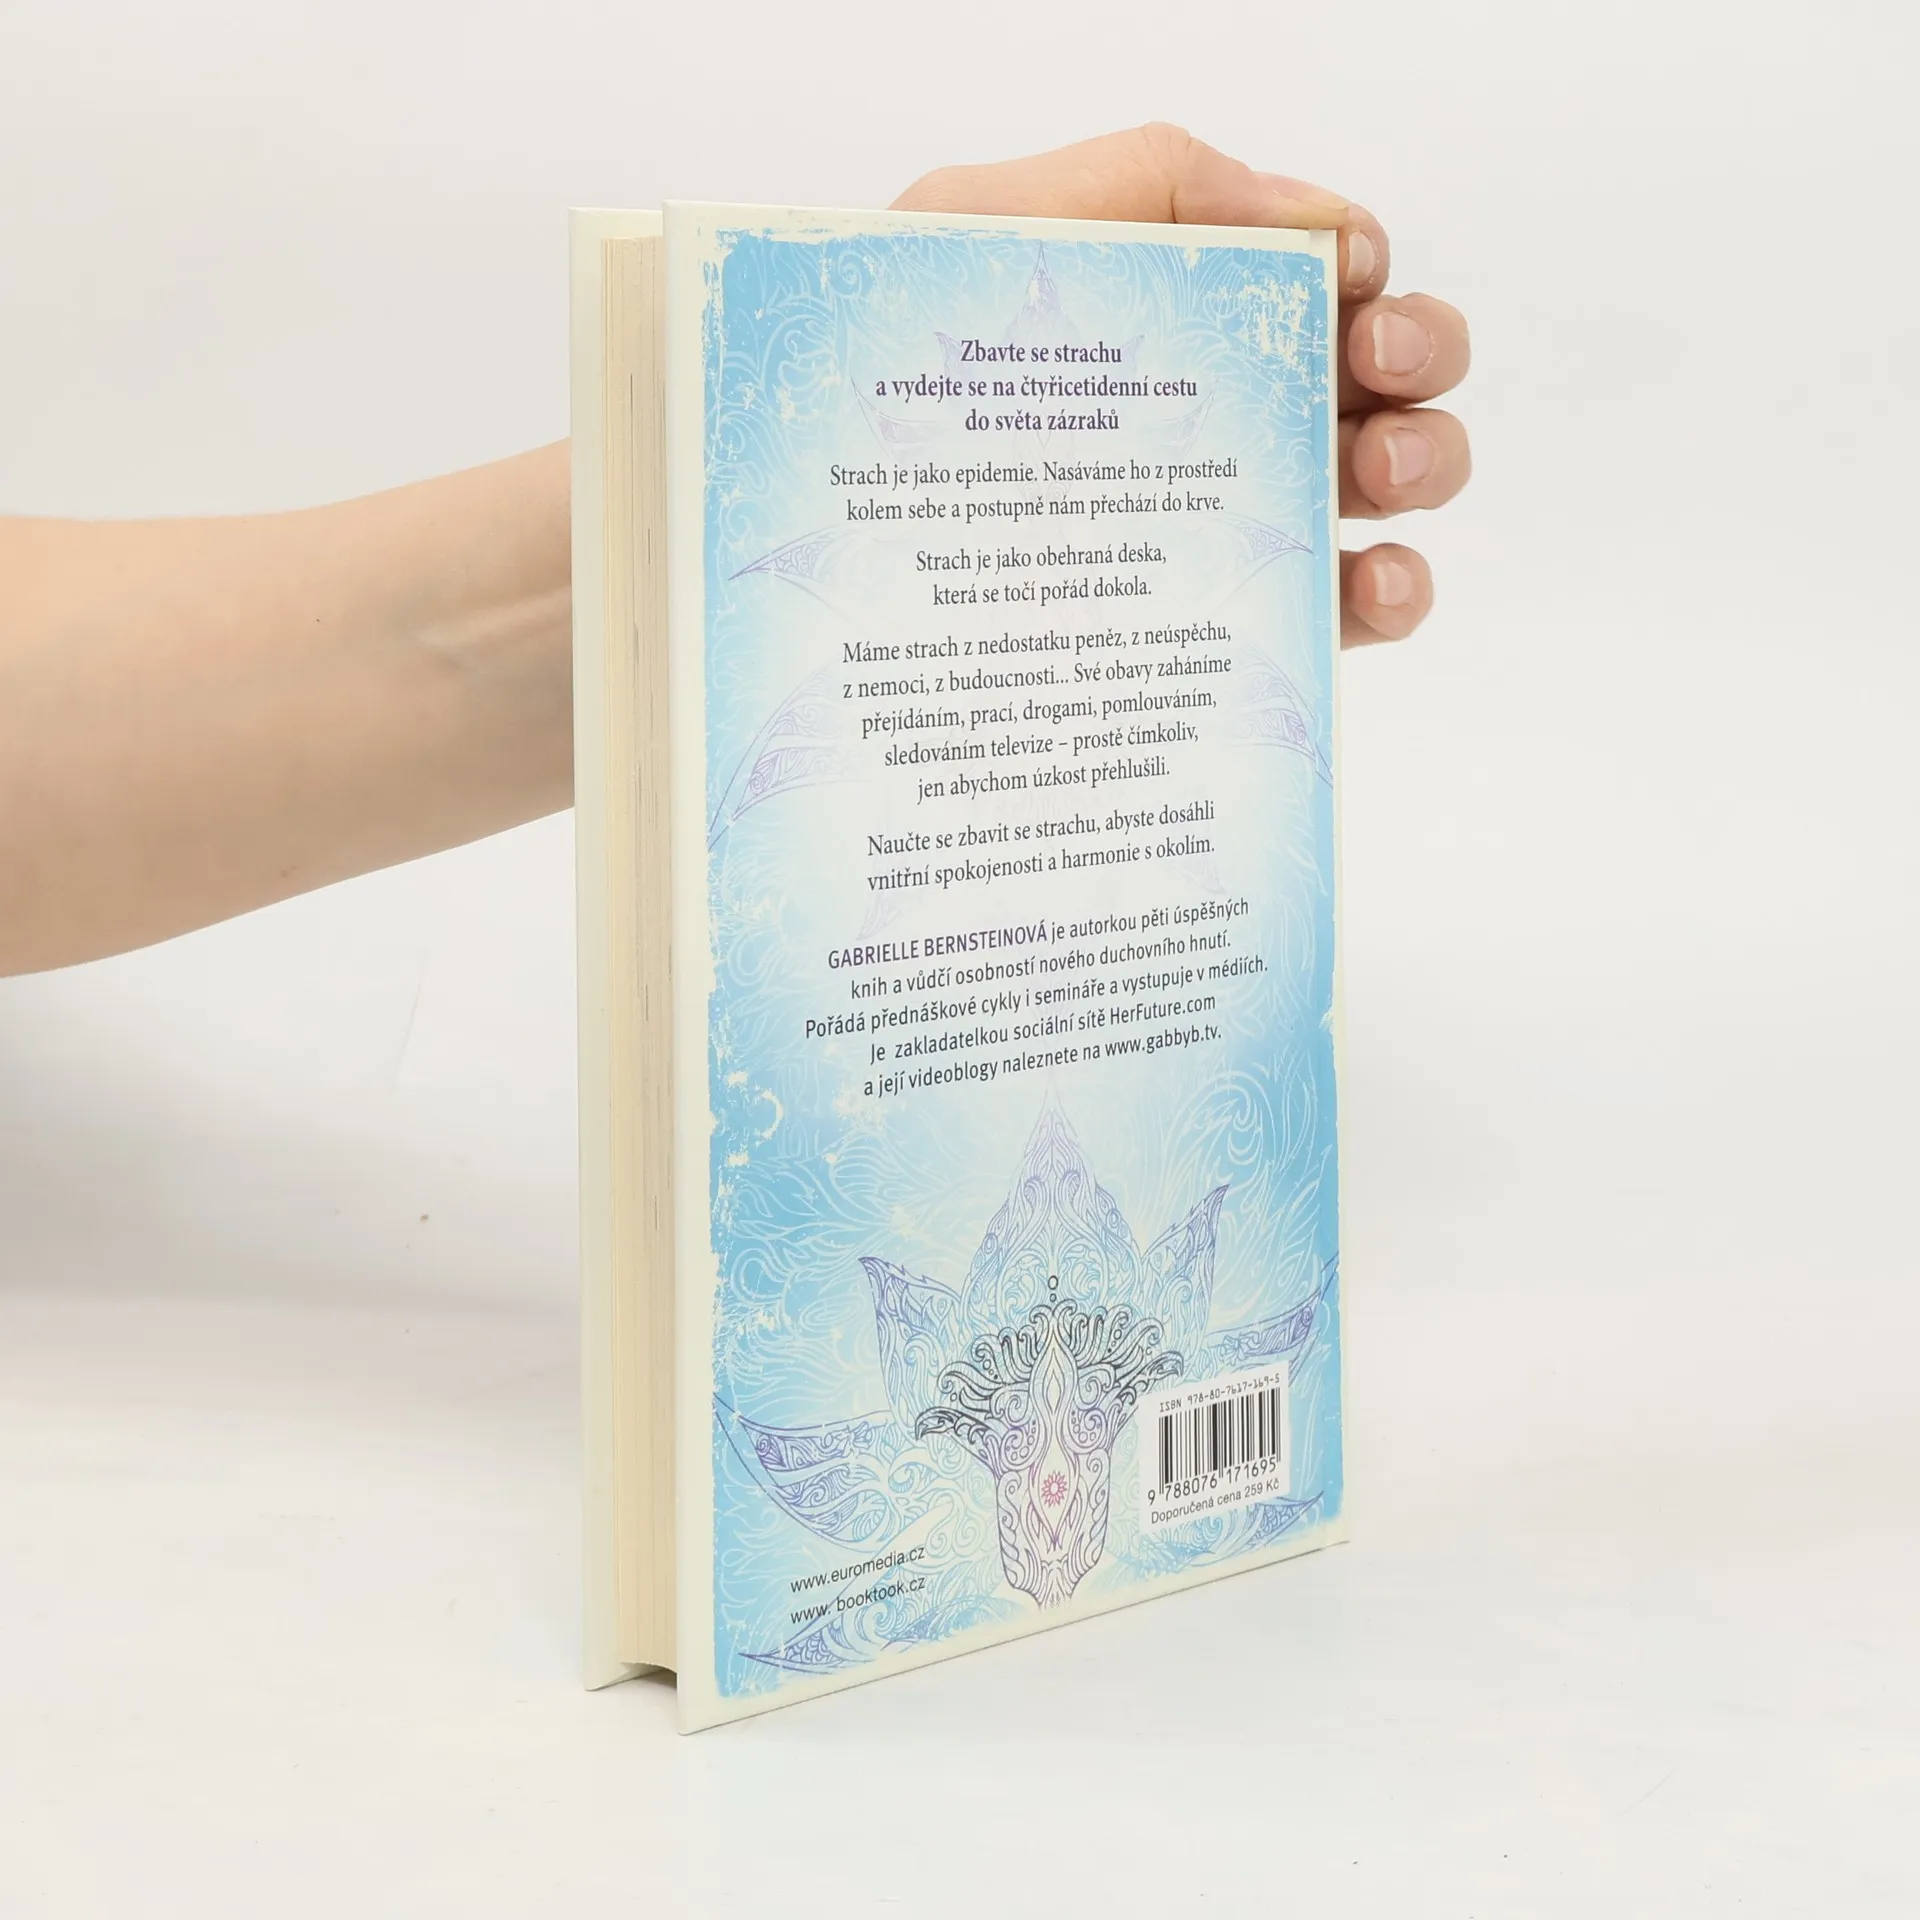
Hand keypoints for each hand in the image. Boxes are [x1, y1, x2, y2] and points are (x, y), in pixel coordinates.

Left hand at [894, 125, 1469, 647]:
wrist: (817, 526)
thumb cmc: (880, 374)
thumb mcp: (977, 225)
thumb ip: (1141, 181)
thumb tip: (1305, 215)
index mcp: (1178, 310)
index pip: (1315, 268)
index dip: (1362, 258)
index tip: (1349, 273)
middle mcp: (1219, 411)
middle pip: (1382, 365)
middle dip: (1418, 351)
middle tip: (1374, 369)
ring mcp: (1231, 521)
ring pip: (1389, 480)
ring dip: (1425, 462)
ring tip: (1375, 473)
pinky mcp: (1229, 624)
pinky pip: (1348, 611)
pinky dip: (1396, 591)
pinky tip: (1374, 586)